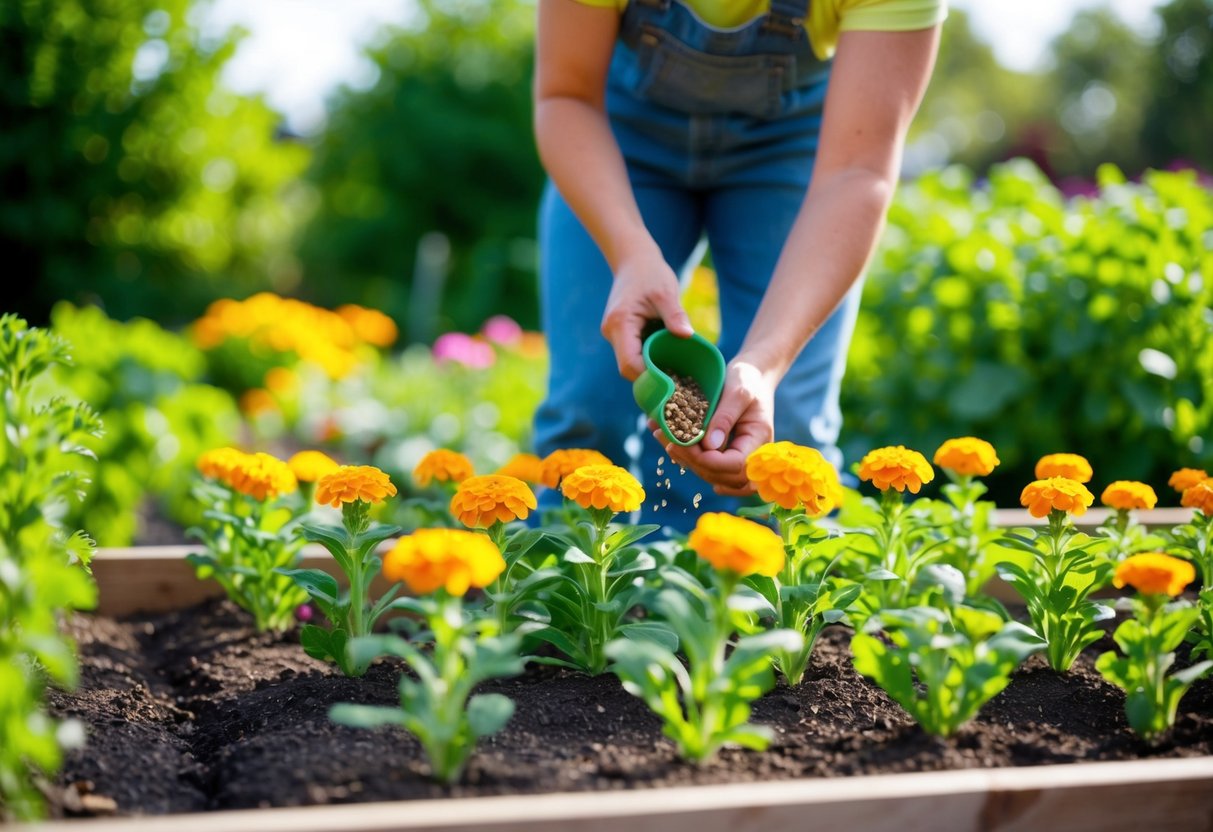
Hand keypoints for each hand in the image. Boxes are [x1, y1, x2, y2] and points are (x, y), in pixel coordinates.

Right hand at [600, 247, 693, 380]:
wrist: (634, 261)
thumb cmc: (651, 274)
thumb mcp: (666, 293)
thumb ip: (675, 316)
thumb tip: (687, 336)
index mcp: (620, 323)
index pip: (629, 364)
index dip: (649, 377)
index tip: (673, 384)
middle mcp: (612, 332)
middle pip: (628, 368)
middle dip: (651, 378)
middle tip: (678, 385)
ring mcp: (614, 335)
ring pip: (630, 364)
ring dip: (651, 370)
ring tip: (676, 375)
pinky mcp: (621, 335)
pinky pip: (634, 355)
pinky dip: (649, 361)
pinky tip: (668, 362)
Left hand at [656, 359, 775, 494]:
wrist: (753, 376)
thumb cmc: (749, 379)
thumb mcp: (738, 392)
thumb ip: (725, 417)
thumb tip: (709, 446)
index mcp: (758, 440)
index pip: (735, 465)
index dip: (707, 460)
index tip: (682, 443)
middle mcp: (750, 455)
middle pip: (721, 475)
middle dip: (692, 461)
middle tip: (668, 440)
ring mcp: (737, 456)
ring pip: (710, 473)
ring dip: (684, 459)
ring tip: (662, 436)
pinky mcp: (724, 453)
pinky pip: (705, 464)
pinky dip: (686, 456)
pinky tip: (668, 440)